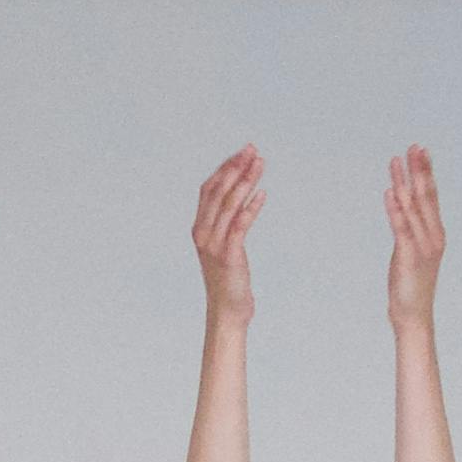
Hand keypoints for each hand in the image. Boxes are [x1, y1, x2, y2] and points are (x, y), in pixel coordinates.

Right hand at [192, 145, 262, 322]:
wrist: (226, 311)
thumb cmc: (228, 280)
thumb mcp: (224, 246)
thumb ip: (228, 223)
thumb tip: (242, 197)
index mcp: (199, 228)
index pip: (208, 188)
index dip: (224, 168)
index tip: (241, 153)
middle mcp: (203, 233)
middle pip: (218, 190)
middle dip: (235, 167)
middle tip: (252, 150)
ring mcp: (214, 245)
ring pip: (229, 204)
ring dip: (246, 181)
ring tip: (260, 164)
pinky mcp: (229, 255)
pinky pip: (240, 225)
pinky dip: (251, 208)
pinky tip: (263, 194)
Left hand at [383, 144, 445, 326]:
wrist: (414, 316)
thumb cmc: (412, 286)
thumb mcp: (413, 253)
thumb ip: (411, 232)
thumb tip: (403, 212)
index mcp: (436, 234)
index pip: (432, 196)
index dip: (427, 173)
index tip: (422, 152)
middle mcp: (432, 236)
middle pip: (425, 196)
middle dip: (419, 170)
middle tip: (414, 146)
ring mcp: (422, 245)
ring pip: (412, 207)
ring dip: (403, 182)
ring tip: (396, 161)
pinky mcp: (408, 255)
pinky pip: (401, 227)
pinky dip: (395, 208)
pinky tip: (391, 191)